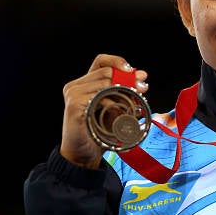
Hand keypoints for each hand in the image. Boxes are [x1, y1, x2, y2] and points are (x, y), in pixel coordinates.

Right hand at [60, 54, 148, 168]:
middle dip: (129, 79)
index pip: (101, 61)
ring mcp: (73, 94)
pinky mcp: (74, 105)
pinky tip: (119, 113)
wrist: (84, 153)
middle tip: (143, 89)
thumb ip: (126, 91)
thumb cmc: (99, 130)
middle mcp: (75, 85)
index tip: (133, 70)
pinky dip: (112, 104)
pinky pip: (99, 97)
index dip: (118, 61)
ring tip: (133, 105)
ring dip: (123, 92)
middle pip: (107, 72)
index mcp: (84, 83)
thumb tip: (142, 76)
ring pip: (105, 83)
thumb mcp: (116, 107)